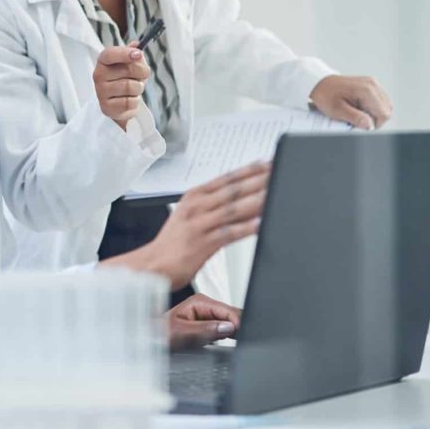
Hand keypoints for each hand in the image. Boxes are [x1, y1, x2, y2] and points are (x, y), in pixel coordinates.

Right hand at [92, 44, 150, 129]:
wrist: (119, 103)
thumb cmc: (125, 79)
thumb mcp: (130, 63)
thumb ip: (134, 53)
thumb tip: (136, 44)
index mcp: (103, 61)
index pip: (110, 54)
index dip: (125, 53)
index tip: (139, 54)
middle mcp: (99, 75)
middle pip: (128, 70)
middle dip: (142, 73)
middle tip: (142, 76)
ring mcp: (101, 92)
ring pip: (130, 87)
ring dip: (139, 88)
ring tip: (135, 89)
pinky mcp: (106, 107)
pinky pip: (129, 102)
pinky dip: (135, 101)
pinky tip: (130, 99)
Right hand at [102, 161, 268, 289]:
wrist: (151, 265)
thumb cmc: (172, 243)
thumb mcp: (189, 215)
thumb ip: (212, 205)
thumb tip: (239, 199)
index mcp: (194, 196)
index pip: (226, 179)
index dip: (249, 170)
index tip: (268, 163)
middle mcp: (197, 207)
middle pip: (233, 190)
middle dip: (258, 181)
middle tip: (278, 173)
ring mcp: (199, 224)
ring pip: (233, 209)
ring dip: (256, 200)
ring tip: (276, 193)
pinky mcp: (202, 244)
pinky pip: (228, 233)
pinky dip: (246, 228)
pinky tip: (261, 224)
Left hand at [168, 294, 241, 349]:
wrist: (152, 340)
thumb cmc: (161, 334)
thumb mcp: (182, 333)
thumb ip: (205, 329)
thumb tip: (227, 327)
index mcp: (200, 301)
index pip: (229, 310)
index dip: (237, 324)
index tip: (240, 336)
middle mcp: (205, 306)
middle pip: (232, 315)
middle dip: (237, 328)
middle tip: (235, 343)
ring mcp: (208, 315)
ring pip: (231, 323)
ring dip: (232, 333)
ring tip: (225, 343)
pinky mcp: (210, 325)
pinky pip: (226, 329)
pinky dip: (228, 337)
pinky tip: (221, 342)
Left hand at [310, 75, 392, 130]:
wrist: (319, 83)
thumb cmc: (325, 95)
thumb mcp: (337, 110)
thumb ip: (356, 118)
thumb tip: (369, 126)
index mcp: (367, 90)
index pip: (384, 114)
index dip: (374, 123)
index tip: (361, 125)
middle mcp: (373, 84)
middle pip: (387, 110)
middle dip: (374, 119)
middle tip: (358, 120)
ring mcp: (372, 83)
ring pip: (385, 105)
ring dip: (374, 113)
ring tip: (358, 112)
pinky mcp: (370, 85)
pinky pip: (379, 100)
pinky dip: (372, 107)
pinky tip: (360, 107)